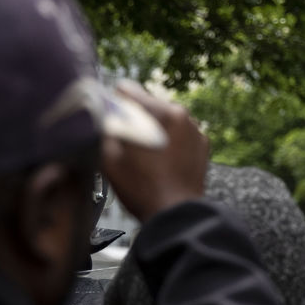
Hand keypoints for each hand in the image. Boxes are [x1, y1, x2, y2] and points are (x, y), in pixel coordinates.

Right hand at [101, 81, 209, 221]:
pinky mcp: (203, 142)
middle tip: (131, 145)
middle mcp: (178, 112)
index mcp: (155, 111)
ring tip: (149, 156)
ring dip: (155, 128)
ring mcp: (194, 128)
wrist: (175, 214)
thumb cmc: (140, 188)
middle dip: (136, 118)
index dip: (114, 105)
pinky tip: (165, 161)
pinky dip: (172, 140)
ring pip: (165, 117)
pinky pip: (180, 132)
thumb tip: (101, 114)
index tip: (113, 123)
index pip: (125, 89)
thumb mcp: (108, 157)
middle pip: (147, 103)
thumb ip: (103, 128)